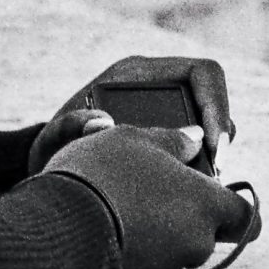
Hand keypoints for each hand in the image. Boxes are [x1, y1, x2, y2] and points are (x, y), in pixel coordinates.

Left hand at [27, 54, 235, 173]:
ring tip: (202, 189)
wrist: (48, 171)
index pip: (202, 73)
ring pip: (211, 129)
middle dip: (221, 136)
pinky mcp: (170, 144)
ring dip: (214, 158)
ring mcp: (166, 116)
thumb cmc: (51, 151)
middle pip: (214, 100)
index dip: (218, 105)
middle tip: (215, 175)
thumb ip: (68, 127)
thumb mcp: (53, 141)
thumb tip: (103, 121)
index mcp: (136, 73)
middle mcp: (157, 88)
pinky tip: (191, 196)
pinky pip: (200, 152)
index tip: (214, 146)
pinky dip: (204, 173)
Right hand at [42, 124, 258, 268]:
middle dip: (189, 213)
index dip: (234, 203)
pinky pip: (149, 259)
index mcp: (207, 204)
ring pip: (178, 245)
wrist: (58, 229)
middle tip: (157, 187)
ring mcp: (168, 266)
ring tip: (124, 199)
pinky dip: (138, 242)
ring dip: (161, 226)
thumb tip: (195, 139)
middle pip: (210, 231)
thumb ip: (174, 140)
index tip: (213, 188)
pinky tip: (109, 219)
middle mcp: (196, 240)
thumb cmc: (103, 174)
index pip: (248, 217)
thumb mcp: (136, 139)